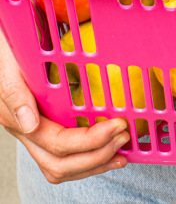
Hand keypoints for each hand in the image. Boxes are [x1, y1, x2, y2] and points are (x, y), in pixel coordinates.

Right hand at [0, 30, 129, 183]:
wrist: (12, 49)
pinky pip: (66, 157)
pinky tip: (111, 152)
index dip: (90, 140)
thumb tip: (31, 125)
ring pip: (63, 167)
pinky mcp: (48, 130)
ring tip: (122, 151)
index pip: (58, 143)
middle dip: (97, 156)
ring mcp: (38, 135)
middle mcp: (28, 133)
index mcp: (20, 119)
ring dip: (96, 163)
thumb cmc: (12, 55)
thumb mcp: (11, 66)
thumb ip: (15, 92)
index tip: (118, 124)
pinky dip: (91, 160)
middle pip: (61, 164)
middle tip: (124, 136)